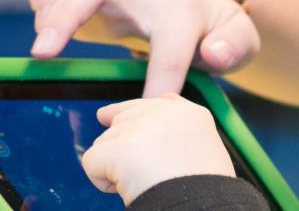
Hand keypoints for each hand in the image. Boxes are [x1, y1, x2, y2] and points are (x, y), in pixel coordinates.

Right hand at [25, 0, 260, 96]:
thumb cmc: (210, 25)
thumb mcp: (239, 37)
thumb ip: (234, 46)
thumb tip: (211, 55)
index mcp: (180, 14)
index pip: (169, 47)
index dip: (159, 80)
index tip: (147, 108)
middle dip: (64, 15)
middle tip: (44, 53)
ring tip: (46, 33)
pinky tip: (43, 10)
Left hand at [81, 97, 236, 205]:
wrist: (199, 205)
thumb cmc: (205, 188)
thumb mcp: (207, 145)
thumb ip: (183, 124)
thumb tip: (165, 99)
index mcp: (189, 115)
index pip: (151, 104)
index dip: (130, 115)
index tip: (108, 117)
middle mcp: (164, 113)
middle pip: (122, 119)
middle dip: (119, 144)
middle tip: (136, 170)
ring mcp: (140, 127)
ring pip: (105, 142)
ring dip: (114, 166)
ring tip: (142, 183)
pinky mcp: (118, 148)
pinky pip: (91, 161)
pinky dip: (102, 181)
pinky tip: (124, 188)